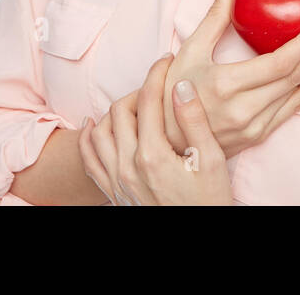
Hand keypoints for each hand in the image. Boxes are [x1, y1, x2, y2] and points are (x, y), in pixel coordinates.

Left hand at [79, 53, 232, 205]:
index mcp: (152, 155)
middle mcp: (127, 166)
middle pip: (120, 110)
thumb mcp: (210, 160)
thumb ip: (193, 120)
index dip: (157, 73)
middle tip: (157, 84)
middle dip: (138, 89)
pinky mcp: (113, 192)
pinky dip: (89, 137)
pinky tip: (97, 124)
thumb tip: (180, 84)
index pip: (148, 100)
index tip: (167, 60)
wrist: (195, 240)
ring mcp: (116, 180)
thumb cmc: (208, 202)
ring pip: (100, 131)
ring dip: (115, 111)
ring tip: (136, 104)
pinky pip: (89, 158)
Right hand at [161, 0, 299, 157]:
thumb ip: (213, 18)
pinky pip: (290, 111)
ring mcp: (252, 126)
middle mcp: (243, 109)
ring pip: (296, 95)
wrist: (167, 141)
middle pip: (293, 77)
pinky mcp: (257, 135)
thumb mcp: (188, 52)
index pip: (278, 64)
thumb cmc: (172, 93)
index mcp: (226, 85)